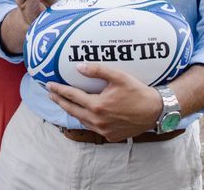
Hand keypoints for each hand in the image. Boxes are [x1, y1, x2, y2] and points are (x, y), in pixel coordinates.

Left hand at [46, 63, 162, 141]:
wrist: (154, 111)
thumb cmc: (137, 91)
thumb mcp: (118, 76)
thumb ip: (98, 70)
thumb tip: (79, 67)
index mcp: (97, 106)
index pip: (72, 96)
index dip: (59, 90)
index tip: (49, 85)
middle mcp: (97, 120)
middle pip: (72, 110)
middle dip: (59, 101)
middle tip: (50, 94)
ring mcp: (103, 130)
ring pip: (81, 120)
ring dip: (72, 111)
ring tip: (65, 103)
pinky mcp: (110, 136)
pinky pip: (93, 127)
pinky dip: (86, 119)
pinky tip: (85, 114)